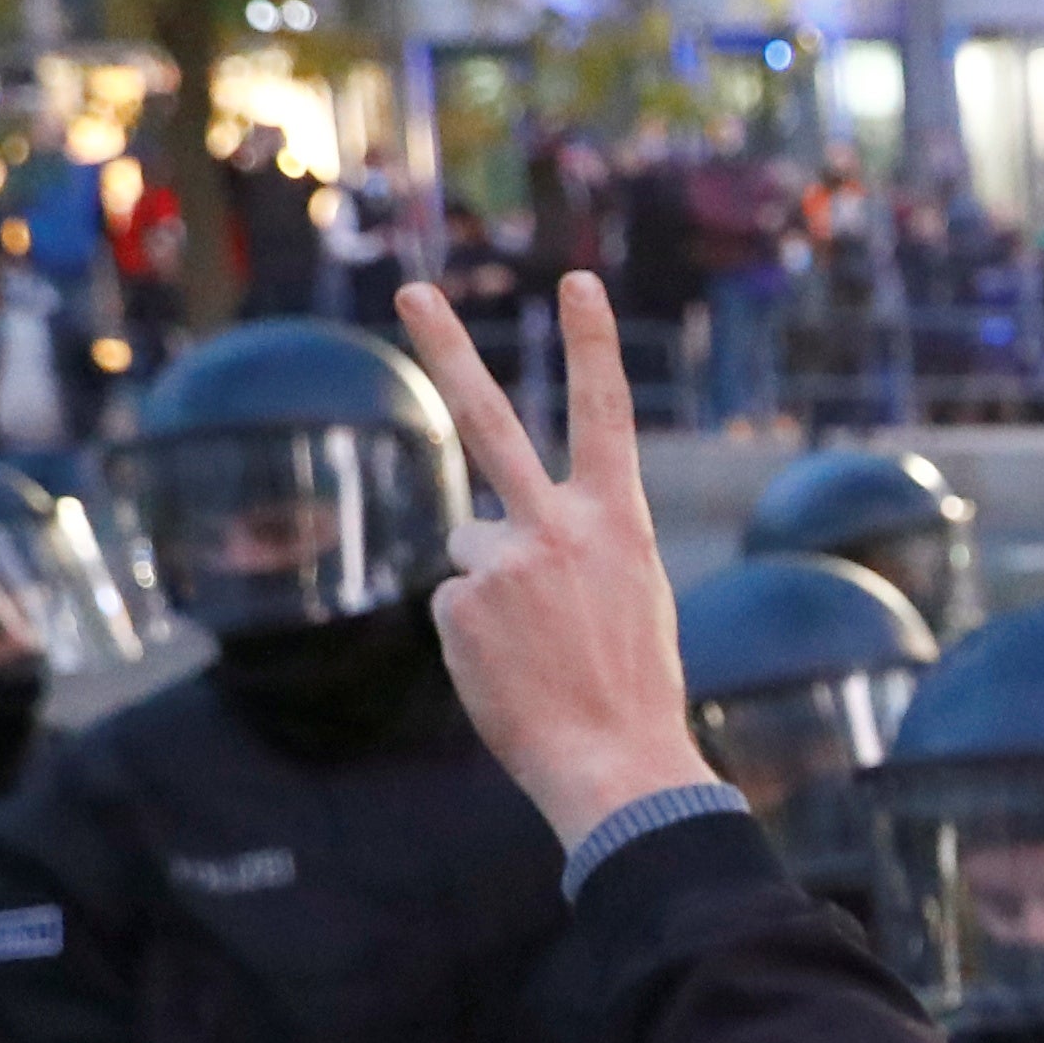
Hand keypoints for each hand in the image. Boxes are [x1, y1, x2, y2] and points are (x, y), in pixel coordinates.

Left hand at [398, 273, 705, 847]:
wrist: (616, 762)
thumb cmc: (632, 687)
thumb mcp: (630, 597)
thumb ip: (573, 548)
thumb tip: (483, 544)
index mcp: (620, 524)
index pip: (608, 415)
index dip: (593, 345)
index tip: (578, 280)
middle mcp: (560, 528)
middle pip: (492, 421)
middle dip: (448, 349)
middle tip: (411, 289)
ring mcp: (504, 562)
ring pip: (472, 550)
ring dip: (492, 592)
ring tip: (535, 650)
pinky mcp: (461, 603)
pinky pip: (455, 603)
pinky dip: (474, 637)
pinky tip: (510, 670)